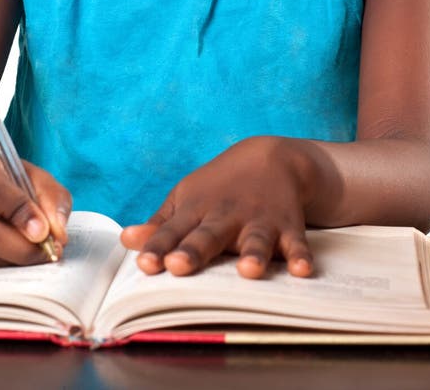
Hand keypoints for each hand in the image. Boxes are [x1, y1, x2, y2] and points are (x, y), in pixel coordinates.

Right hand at [0, 152, 71, 266]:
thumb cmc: (1, 178)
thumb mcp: (29, 174)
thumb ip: (51, 196)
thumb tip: (58, 232)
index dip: (21, 213)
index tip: (44, 232)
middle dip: (22, 249)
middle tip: (48, 253)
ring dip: (14, 261)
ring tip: (37, 255)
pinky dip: (1, 266)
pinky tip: (15, 257)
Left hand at [121, 137, 315, 278]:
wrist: (271, 157)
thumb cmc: (218, 187)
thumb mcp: (186, 199)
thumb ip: (160, 225)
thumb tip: (125, 240)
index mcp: (196, 211)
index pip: (172, 232)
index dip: (158, 247)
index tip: (145, 264)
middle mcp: (226, 216)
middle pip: (208, 236)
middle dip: (194, 251)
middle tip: (179, 266)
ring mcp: (258, 220)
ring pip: (254, 239)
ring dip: (252, 253)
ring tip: (248, 271)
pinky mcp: (288, 226)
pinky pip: (296, 242)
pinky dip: (301, 255)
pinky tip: (303, 269)